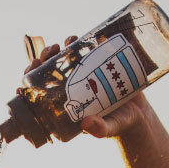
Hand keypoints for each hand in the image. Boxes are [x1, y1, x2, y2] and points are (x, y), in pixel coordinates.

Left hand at [26, 36, 154, 140]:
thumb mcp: (108, 128)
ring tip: (66, 42)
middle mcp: (70, 89)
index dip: (30, 83)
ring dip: (60, 49)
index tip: (28, 75)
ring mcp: (83, 76)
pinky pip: (83, 51)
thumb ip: (99, 129)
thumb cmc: (120, 125)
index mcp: (65, 105)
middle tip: (49, 52)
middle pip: (48, 72)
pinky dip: (80, 42)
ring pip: (64, 59)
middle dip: (43, 60)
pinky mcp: (97, 66)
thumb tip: (86, 124)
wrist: (140, 113)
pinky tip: (79, 38)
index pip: (39, 93)